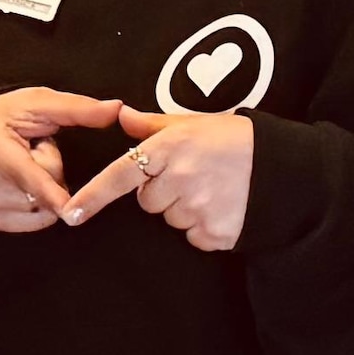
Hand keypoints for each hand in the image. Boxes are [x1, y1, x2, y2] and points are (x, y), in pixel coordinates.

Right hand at [0, 86, 119, 231]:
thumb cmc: (10, 114)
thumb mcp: (41, 102)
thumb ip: (79, 108)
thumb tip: (115, 109)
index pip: (26, 173)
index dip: (48, 191)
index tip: (66, 208)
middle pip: (41, 190)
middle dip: (50, 171)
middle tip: (34, 150)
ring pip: (41, 208)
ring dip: (44, 190)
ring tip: (27, 165)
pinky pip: (34, 221)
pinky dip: (39, 207)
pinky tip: (24, 186)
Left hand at [65, 106, 255, 251]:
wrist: (282, 167)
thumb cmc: (235, 140)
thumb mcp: (193, 124)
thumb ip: (152, 125)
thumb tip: (120, 117)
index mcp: (169, 149)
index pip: (120, 176)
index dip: (93, 196)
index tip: (70, 214)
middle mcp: (179, 180)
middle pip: (148, 201)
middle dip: (164, 191)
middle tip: (195, 175)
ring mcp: (197, 210)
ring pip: (171, 219)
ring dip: (185, 209)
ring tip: (214, 189)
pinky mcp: (214, 234)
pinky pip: (194, 237)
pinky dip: (205, 227)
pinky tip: (224, 207)